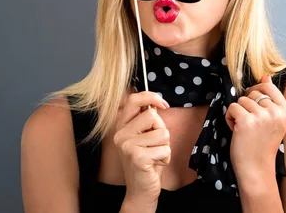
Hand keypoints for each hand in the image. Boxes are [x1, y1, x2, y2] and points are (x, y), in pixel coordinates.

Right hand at [113, 91, 170, 208]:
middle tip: (154, 144)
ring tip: (154, 155)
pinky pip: (164, 148)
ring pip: (162, 132)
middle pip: (152, 116)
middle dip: (161, 130)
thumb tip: (157, 104)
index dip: (151, 97)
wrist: (141, 189)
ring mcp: (127, 145)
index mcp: (122, 126)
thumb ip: (147, 120)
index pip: (133, 100)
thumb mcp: (145, 136)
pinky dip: (165, 157)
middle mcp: (121, 134)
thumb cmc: (147, 160)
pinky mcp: (137, 156)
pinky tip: (155, 164)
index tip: (163, 104)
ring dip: (165, 146)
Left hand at [225, 75, 285, 184]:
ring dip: (238, 112)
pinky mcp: (246, 121)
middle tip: (250, 123)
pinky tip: (236, 130)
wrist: (257, 169)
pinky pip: (232, 107)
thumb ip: (271, 99)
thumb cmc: (262, 145)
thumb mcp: (274, 121)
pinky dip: (229, 118)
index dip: (257, 93)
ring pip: (241, 100)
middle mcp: (276, 112)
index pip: (268, 87)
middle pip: (253, 92)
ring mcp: (262, 116)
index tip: (254, 107)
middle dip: (247, 105)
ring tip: (243, 128)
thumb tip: (265, 76)